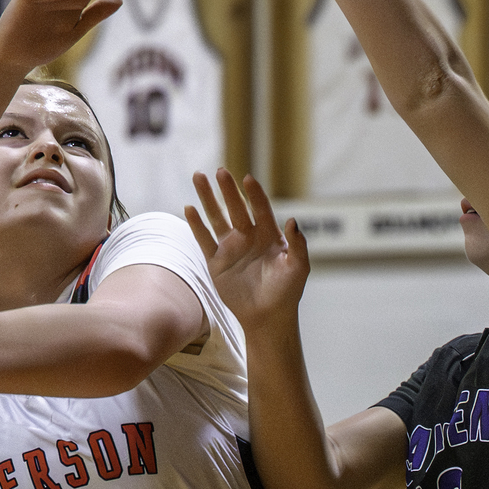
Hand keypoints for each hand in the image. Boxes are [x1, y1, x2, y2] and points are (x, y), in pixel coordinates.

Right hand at [186, 168, 309, 329]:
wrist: (268, 317)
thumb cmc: (287, 292)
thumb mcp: (299, 268)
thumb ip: (298, 244)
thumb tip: (294, 221)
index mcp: (269, 235)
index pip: (260, 208)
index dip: (254, 194)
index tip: (247, 179)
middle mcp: (248, 237)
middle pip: (236, 207)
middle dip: (227, 189)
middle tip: (220, 171)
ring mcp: (231, 248)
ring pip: (217, 217)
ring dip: (208, 198)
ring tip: (198, 176)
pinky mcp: (216, 262)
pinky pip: (204, 240)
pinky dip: (196, 225)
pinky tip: (189, 208)